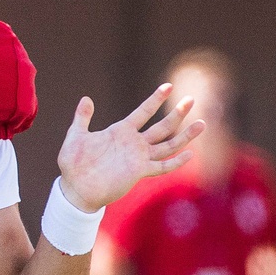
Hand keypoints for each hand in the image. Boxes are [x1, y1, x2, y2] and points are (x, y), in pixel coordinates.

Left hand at [57, 84, 204, 211]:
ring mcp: (138, 158)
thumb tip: (86, 98)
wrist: (75, 188)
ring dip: (184, 135)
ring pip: (168, 145)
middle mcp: (133, 143)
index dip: (155, 99)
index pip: (143, 112)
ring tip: (202, 123)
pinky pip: (162, 166)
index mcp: (120, 131)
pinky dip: (176, 161)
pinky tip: (189, 154)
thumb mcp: (76, 136)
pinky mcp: (139, 172)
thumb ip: (82, 117)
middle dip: (177, 114)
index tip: (168, 86)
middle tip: (191, 99)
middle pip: (161, 126)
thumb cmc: (73, 163)